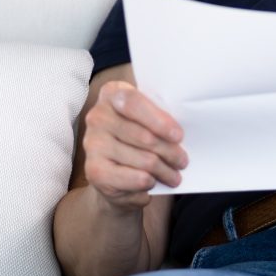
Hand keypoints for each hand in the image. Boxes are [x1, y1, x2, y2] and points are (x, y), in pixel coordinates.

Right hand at [82, 80, 186, 210]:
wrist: (113, 172)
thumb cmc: (138, 139)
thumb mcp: (148, 119)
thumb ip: (160, 118)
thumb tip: (179, 136)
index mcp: (112, 93)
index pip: (133, 102)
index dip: (159, 121)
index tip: (178, 136)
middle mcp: (98, 116)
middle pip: (144, 136)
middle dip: (171, 152)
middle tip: (182, 161)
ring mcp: (93, 143)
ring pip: (144, 160)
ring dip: (165, 171)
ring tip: (174, 176)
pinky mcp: (94, 170)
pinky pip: (134, 178)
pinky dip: (149, 182)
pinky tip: (152, 181)